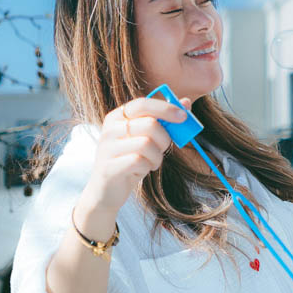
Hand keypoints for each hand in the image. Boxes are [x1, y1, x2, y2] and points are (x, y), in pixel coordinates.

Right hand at [80, 95, 186, 215]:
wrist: (106, 191)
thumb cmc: (131, 160)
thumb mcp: (146, 137)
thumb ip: (164, 120)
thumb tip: (186, 102)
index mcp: (117, 117)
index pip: (143, 104)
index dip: (165, 108)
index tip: (184, 116)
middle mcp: (109, 129)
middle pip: (150, 124)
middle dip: (164, 138)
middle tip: (162, 148)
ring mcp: (107, 148)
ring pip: (146, 143)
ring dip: (157, 155)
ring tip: (152, 161)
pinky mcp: (109, 167)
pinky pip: (139, 161)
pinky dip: (148, 166)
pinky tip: (143, 170)